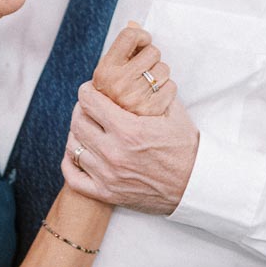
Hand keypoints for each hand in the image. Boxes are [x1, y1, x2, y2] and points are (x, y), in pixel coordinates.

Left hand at [63, 83, 199, 214]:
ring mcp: (108, 176)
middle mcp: (114, 153)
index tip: (92, 90)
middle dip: (81, 109)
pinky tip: (79, 153)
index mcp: (129, 130)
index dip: (88, 90)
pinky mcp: (107, 193)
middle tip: (90, 107)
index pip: (89, 101)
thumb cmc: (186, 148)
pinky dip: (70, 163)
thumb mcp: (174, 113)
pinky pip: (73, 178)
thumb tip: (136, 73)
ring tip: (87, 128)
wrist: (195, 185)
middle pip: (77, 122)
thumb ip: (152, 92)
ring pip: (73, 147)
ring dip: (77, 134)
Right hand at [92, 22, 176, 116]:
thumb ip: (122, 50)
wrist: (116, 134)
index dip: (140, 36)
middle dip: (151, 59)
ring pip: (164, 68)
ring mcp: (135, 98)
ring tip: (148, 86)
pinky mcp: (152, 110)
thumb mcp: (110, 74)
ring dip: (159, 75)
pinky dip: (166, 91)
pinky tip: (155, 98)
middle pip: (152, 51)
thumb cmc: (114, 97)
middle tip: (142, 71)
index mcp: (104, 72)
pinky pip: (171, 86)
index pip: (129, 36)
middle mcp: (118, 83)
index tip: (142, 42)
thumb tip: (134, 23)